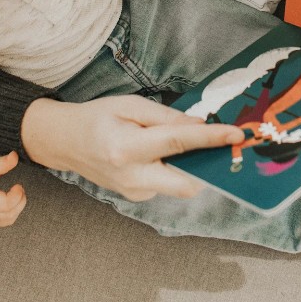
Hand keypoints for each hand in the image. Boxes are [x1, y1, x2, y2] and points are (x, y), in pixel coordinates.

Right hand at [0, 151, 26, 227]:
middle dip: (20, 201)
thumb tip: (15, 156)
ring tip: (14, 194)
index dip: (17, 195)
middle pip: (9, 215)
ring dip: (17, 208)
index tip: (18, 185)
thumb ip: (1, 163)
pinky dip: (10, 212)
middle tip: (19, 188)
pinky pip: (3, 222)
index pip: (5, 204)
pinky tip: (8, 201)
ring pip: (8, 220)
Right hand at [20, 95, 243, 200]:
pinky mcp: (136, 196)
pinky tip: (165, 152)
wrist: (64, 142)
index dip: (210, 138)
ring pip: (178, 185)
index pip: (178, 143)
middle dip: (209, 169)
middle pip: (185, 183)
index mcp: (126, 148)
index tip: (236, 134)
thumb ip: (166, 116)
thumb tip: (199, 125)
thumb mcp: (130, 105)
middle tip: (225, 148)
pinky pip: (166, 183)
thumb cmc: (98, 117)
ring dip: (191, 166)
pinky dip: (174, 168)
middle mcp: (131, 177)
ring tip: (189, 143)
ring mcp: (133, 192)